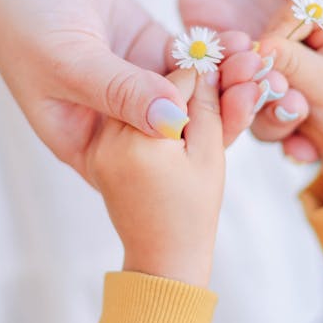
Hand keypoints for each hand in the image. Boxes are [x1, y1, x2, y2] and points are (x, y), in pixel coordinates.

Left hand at [89, 69, 224, 286]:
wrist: (161, 260)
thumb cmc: (193, 213)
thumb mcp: (208, 157)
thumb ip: (206, 109)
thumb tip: (206, 70)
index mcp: (142, 141)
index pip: (176, 83)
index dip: (204, 72)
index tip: (226, 63)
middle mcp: (111, 139)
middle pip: (151, 90)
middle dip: (183, 83)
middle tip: (214, 74)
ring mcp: (99, 147)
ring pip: (137, 102)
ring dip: (164, 97)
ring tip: (191, 95)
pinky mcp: (95, 155)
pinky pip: (124, 122)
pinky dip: (148, 116)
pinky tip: (172, 114)